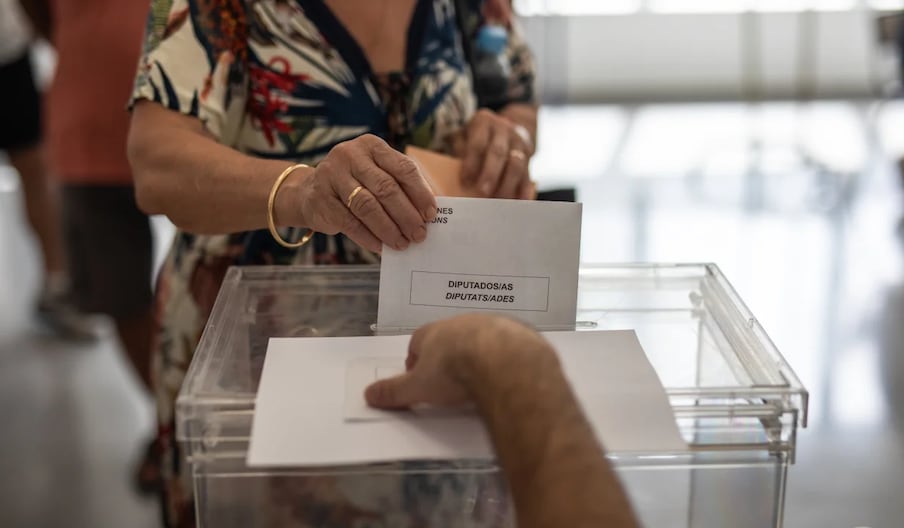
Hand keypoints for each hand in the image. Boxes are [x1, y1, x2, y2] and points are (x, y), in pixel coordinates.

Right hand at [294, 134, 436, 252]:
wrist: (310, 192)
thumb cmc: (355, 185)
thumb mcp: (377, 175)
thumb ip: (401, 187)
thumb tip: (430, 213)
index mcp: (372, 146)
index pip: (403, 168)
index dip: (420, 193)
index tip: (431, 215)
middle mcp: (351, 155)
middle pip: (386, 188)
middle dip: (406, 215)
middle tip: (419, 234)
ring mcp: (332, 175)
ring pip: (368, 206)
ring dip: (389, 229)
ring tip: (402, 243)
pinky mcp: (321, 198)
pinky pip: (349, 222)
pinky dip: (368, 237)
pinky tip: (380, 247)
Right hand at [364, 314, 553, 408]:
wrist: (504, 361)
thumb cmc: (454, 371)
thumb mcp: (417, 387)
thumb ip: (393, 391)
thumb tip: (368, 395)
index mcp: (435, 331)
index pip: (418, 341)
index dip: (417, 360)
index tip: (419, 378)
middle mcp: (464, 323)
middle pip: (451, 338)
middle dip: (449, 356)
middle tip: (450, 382)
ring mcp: (494, 326)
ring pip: (483, 339)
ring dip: (480, 356)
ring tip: (480, 381)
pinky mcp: (520, 336)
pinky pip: (511, 347)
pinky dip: (506, 360)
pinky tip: (507, 378)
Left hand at [458, 109, 533, 199]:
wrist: (504, 127)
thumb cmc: (476, 136)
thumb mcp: (463, 134)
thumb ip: (459, 149)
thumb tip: (455, 168)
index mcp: (483, 121)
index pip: (478, 142)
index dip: (471, 162)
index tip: (465, 180)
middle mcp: (503, 128)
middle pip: (498, 152)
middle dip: (490, 174)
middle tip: (483, 192)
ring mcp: (518, 142)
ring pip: (516, 163)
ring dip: (507, 183)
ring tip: (498, 200)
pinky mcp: (529, 156)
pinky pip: (528, 173)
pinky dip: (524, 189)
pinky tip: (518, 201)